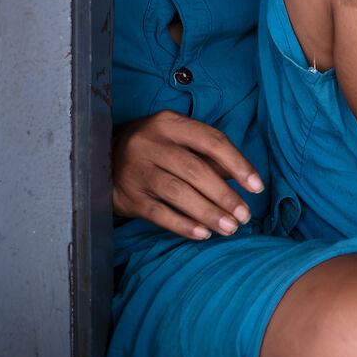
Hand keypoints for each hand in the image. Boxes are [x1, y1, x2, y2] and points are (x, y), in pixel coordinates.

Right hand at [111, 111, 263, 238]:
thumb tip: (242, 181)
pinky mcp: (127, 195)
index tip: (257, 186)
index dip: (238, 164)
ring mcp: (136, 169)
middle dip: (225, 196)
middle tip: (245, 215)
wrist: (99, 157)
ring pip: (178, 193)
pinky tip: (202, 234)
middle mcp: (149, 143)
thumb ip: (207, 157)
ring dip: (209, 213)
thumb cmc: (152, 148)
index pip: (210, 141)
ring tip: (230, 228)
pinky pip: (159, 213)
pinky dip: (183, 225)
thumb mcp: (176, 140)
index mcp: (168, 123)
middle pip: (195, 170)